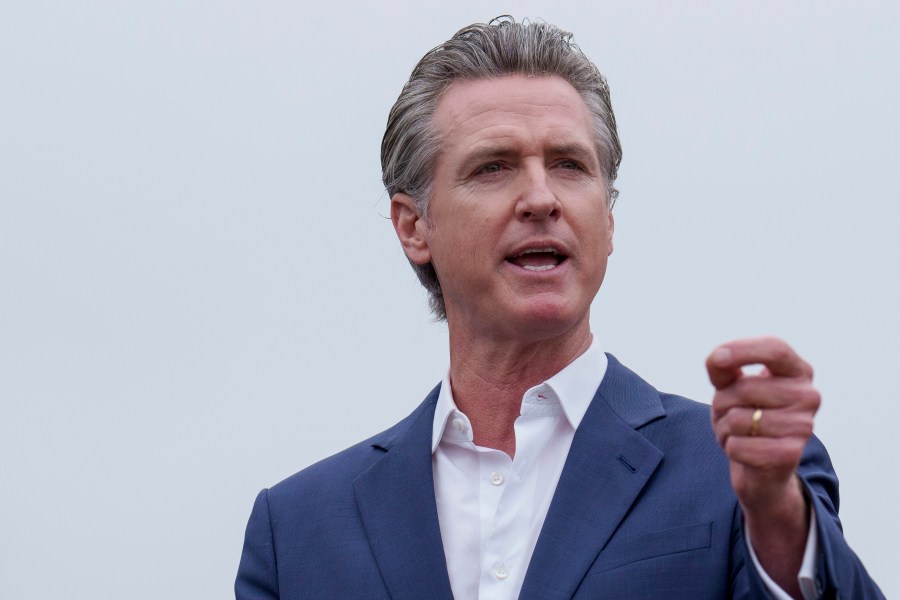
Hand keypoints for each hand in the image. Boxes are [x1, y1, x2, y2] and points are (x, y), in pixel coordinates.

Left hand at [707, 337, 818, 597]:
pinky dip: (731, 452)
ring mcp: (802, 428)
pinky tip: (739, 456)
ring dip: (722, 430)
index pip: (777, 349)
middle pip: (742, 391)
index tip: (717, 359)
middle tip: (725, 417)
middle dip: (721, 405)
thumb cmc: (745, 424)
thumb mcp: (733, 390)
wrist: (764, 476)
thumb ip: (726, 367)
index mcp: (795, 373)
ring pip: (737, 418)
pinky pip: (743, 447)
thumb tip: (717, 358)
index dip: (745, 352)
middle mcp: (807, 397)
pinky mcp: (790, 457)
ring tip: (733, 437)